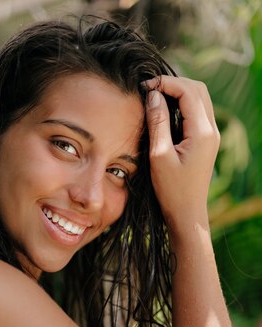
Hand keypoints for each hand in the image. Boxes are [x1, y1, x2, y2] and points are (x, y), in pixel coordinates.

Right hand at [144, 76, 219, 232]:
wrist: (187, 213)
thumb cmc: (171, 190)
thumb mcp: (159, 156)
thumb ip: (157, 122)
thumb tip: (153, 95)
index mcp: (202, 132)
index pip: (188, 91)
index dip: (166, 83)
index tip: (145, 87)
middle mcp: (212, 129)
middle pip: (198, 89)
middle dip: (174, 83)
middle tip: (150, 89)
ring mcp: (212, 135)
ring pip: (200, 98)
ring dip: (179, 92)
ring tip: (155, 97)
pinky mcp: (207, 141)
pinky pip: (198, 111)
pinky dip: (182, 104)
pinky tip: (165, 111)